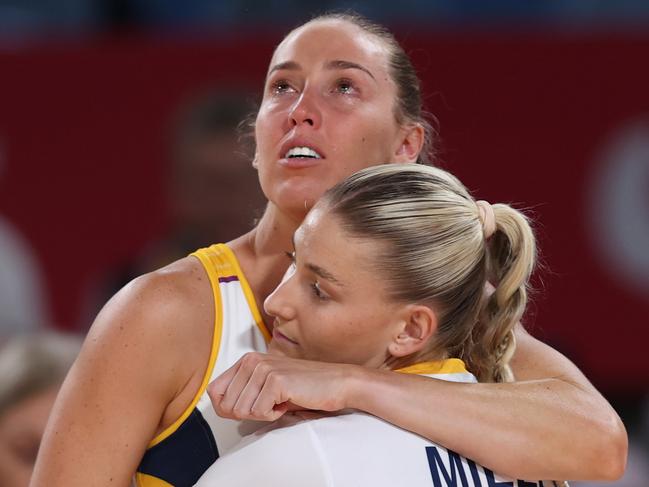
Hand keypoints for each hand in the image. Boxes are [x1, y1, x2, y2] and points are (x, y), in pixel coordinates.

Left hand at [207, 352, 355, 420]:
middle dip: (249, 412)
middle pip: (227, 405)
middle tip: (273, 402)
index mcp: (246, 360)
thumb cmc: (303, 388)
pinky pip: (260, 413)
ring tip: (282, 400)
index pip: (214, 392)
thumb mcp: (266, 387)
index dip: (228, 408)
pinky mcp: (276, 380)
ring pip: (242, 411)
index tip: (253, 405)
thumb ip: (242, 392)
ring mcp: (263, 368)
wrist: (337, 383)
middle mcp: (251, 360)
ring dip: (263, 413)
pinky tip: (289, 401)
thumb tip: (218, 406)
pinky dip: (275, 415)